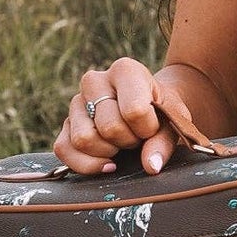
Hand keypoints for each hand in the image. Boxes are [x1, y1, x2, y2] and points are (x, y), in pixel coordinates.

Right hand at [54, 59, 195, 176]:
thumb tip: (150, 166)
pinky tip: (107, 162)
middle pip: (109, 127)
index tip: (154, 125)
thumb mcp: (173, 122)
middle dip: (129, 141)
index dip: (148, 129)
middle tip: (138, 135)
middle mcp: (94, 81)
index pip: (134, 111)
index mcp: (125, 70)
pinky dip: (86, 165)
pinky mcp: (65, 124)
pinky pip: (64, 150)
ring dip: (109, 152)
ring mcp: (76, 102)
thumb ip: (164, 143)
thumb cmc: (162, 113)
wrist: (150, 110)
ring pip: (84, 139)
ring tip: (122, 142)